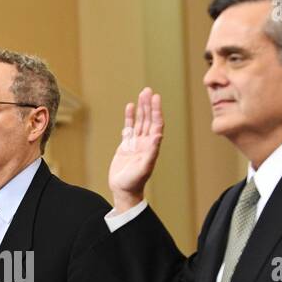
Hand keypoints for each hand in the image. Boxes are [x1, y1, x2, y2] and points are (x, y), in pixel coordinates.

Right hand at [107, 88, 163, 213]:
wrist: (123, 191)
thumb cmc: (134, 182)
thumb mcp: (144, 167)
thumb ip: (151, 151)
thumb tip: (158, 135)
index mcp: (151, 147)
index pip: (156, 125)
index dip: (156, 111)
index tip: (155, 98)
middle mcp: (145, 143)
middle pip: (149, 120)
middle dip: (149, 105)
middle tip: (148, 91)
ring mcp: (136, 144)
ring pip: (140, 122)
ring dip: (141, 108)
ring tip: (142, 94)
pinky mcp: (126, 146)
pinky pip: (128, 128)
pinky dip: (130, 118)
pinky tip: (130, 107)